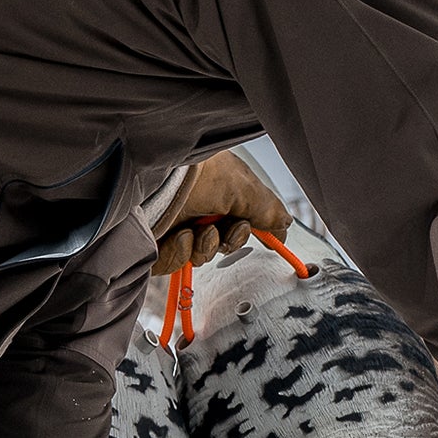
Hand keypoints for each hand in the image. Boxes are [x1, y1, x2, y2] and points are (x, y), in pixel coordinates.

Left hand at [151, 150, 293, 276]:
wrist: (155, 178)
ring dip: (205, 246)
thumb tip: (285, 226)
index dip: (249, 231)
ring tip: (197, 230)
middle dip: (229, 240)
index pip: (237, 220)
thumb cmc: (197, 172)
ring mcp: (172, 225)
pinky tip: (179, 236)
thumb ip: (266, 210)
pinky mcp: (152, 244)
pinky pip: (175, 264)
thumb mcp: (243, 188)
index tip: (269, 240)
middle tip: (227, 228)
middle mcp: (194, 208)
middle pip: (221, 243)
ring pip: (200, 257)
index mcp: (215, 191)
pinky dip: (181, 253)